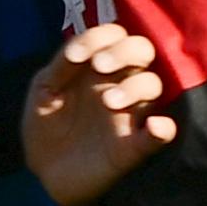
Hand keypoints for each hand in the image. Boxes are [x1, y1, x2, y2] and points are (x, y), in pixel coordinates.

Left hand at [22, 21, 181, 205]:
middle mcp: (119, 82)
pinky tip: (156, 126)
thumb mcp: (44, 88)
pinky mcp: (133, 147)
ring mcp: (129, 113)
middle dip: (124, 51)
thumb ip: (60, 67)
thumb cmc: (45, 123)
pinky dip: (163, 129)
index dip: (100, 36)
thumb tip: (78, 49)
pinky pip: (159, 135)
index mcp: (98, 66)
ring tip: (108, 101)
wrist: (43, 170)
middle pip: (142, 51)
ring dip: (135, 86)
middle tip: (100, 66)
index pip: (116, 35)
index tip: (75, 56)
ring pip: (153, 85)